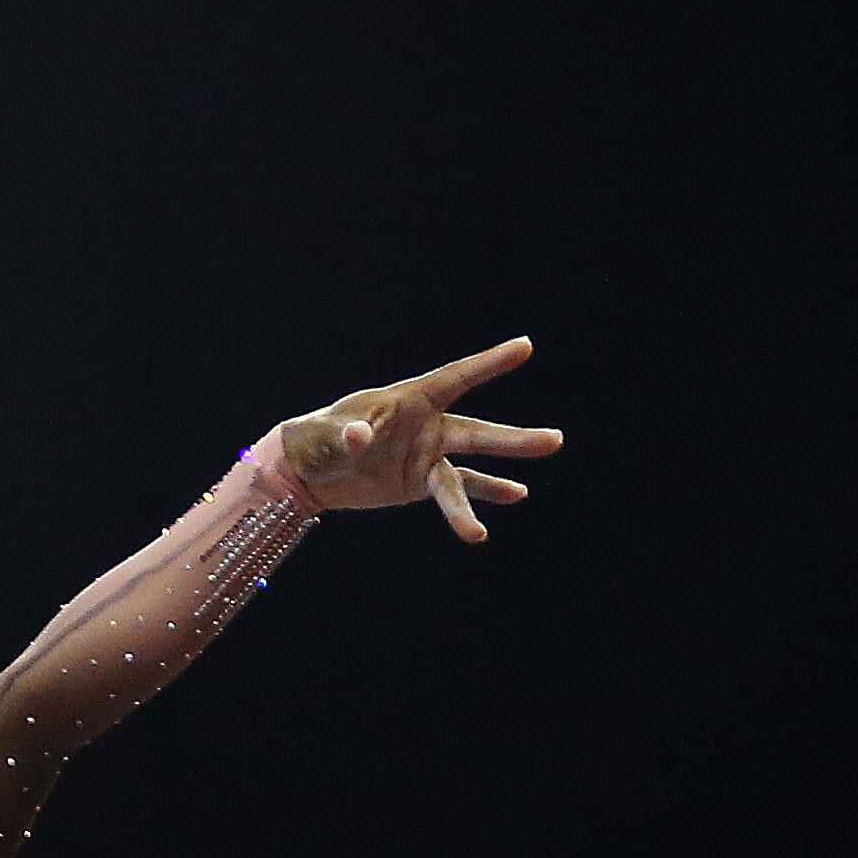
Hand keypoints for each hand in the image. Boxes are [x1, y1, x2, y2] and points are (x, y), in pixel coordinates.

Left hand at [271, 338, 561, 540]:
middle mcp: (426, 426)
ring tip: (523, 494)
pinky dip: (471, 505)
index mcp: (408, 400)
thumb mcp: (327, 434)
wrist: (302, 471)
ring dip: (495, 482)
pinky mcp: (416, 483)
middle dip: (512, 441)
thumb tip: (360, 436)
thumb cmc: (314, 439)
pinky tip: (500, 510)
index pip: (456, 378)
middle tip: (555, 441)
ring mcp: (425, 455)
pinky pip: (451, 492)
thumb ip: (346, 433)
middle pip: (475, 433)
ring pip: (467, 469)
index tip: (526, 346)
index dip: (489, 363)